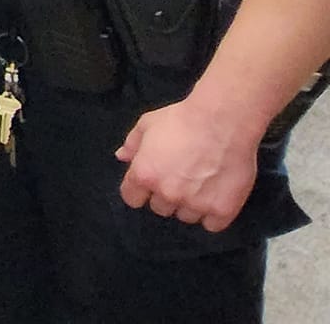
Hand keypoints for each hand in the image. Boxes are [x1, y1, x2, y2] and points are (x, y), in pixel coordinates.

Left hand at [116, 95, 264, 231]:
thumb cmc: (182, 119)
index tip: (149, 183)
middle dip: (166, 195)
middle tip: (180, 178)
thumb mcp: (148, 124)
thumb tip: (122, 157)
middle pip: (160, 208)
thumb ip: (132, 143)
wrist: (222, 121)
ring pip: (185, 216)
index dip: (139, 190)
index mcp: (144, 175)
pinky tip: (216, 197)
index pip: (131, 198)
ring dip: (190, 205)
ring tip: (200, 184)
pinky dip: (213, 215)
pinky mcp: (222, 210)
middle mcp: (167, 194)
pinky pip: (211, 225)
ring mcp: (195, 204)